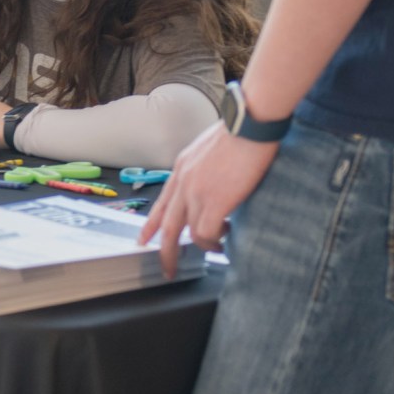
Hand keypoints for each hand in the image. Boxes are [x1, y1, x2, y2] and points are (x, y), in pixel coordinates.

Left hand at [139, 120, 279, 276]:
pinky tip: (225, 237)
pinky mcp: (214, 201)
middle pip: (167, 226)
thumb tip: (213, 187)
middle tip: (167, 268)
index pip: (161, 204)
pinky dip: (214, 241)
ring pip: (187, 233)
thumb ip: (203, 171)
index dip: (151, 225)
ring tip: (215, 248)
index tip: (143, 240)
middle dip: (165, 251)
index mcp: (181, 169)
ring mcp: (196, 193)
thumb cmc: (239, 133)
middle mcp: (183, 183)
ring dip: (202, 245)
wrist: (249, 125)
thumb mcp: (209, 151)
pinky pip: (206, 234)